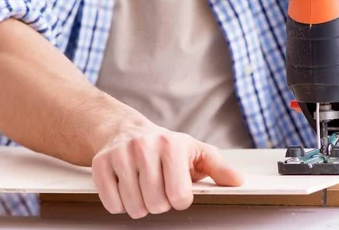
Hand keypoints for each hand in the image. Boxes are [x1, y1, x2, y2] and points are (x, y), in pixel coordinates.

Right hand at [91, 118, 242, 218]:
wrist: (126, 130)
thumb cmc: (165, 145)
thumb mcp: (195, 151)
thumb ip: (218, 168)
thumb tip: (238, 181)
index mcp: (172, 144)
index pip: (179, 197)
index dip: (179, 199)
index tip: (176, 187)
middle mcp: (145, 147)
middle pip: (155, 205)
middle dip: (159, 203)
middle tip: (158, 186)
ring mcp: (120, 154)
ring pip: (133, 207)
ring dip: (140, 205)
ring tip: (142, 186)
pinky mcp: (100, 163)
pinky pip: (111, 204)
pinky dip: (119, 203)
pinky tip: (125, 186)